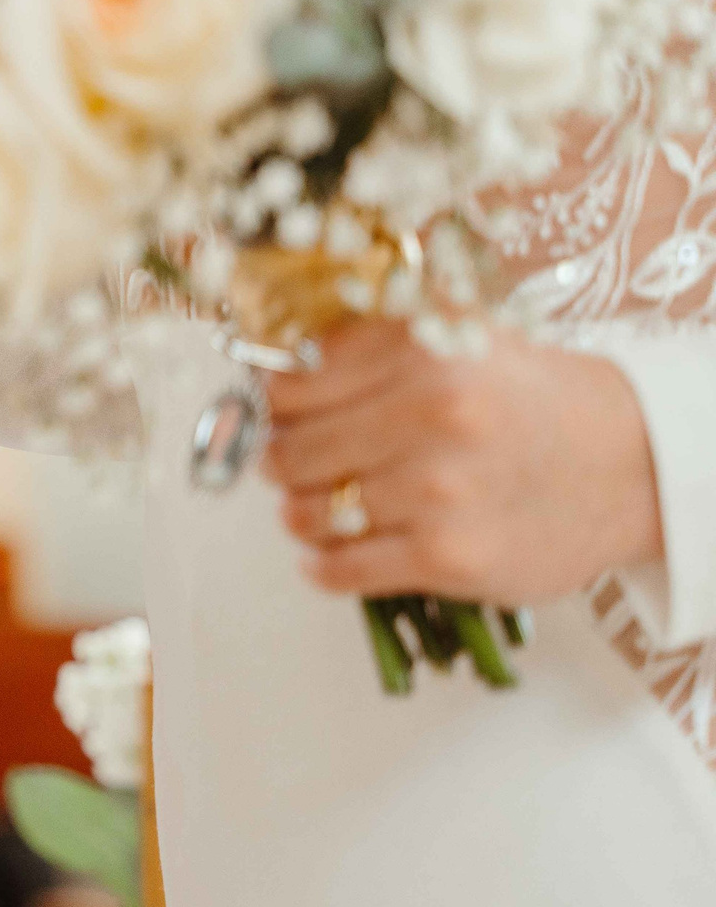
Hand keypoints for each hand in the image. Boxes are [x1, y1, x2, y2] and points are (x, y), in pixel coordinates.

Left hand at [263, 319, 663, 602]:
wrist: (632, 466)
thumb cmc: (532, 400)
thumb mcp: (460, 336)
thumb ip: (372, 336)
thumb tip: (274, 362)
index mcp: (423, 356)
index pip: (288, 385)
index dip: (273, 404)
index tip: (280, 414)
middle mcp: (429, 419)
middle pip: (288, 452)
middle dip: (282, 462)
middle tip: (296, 464)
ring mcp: (437, 493)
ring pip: (306, 514)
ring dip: (302, 515)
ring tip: (324, 506)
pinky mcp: (448, 558)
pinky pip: (339, 571)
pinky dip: (323, 566)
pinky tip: (332, 553)